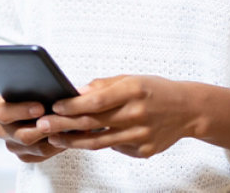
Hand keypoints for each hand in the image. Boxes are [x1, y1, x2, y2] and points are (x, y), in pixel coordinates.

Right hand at [0, 94, 64, 163]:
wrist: (17, 109)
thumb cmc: (23, 93)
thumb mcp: (23, 87)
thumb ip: (31, 89)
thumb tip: (50, 88)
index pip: (5, 113)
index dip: (23, 111)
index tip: (40, 107)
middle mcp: (2, 131)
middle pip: (23, 136)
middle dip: (44, 129)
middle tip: (60, 122)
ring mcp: (13, 145)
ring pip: (37, 148)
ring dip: (55, 138)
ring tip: (70, 129)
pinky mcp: (24, 156)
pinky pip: (43, 156)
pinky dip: (57, 147)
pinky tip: (67, 136)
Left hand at [37, 75, 197, 158]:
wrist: (188, 110)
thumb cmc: (154, 90)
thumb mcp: (130, 79)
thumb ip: (102, 86)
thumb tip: (74, 93)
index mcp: (133, 91)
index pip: (97, 101)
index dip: (73, 106)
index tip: (54, 106)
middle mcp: (138, 115)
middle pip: (93, 123)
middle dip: (63, 125)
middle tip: (41, 125)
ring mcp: (142, 136)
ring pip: (100, 143)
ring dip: (73, 141)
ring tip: (54, 138)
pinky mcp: (145, 151)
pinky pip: (114, 149)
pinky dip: (97, 144)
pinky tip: (81, 141)